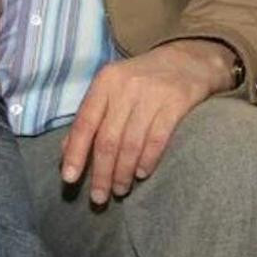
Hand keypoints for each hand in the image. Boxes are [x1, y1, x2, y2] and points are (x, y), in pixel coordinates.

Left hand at [58, 40, 233, 204]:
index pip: (85, 122)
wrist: (189, 58)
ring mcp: (153, 94)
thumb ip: (91, 116)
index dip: (76, 153)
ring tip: (120, 190)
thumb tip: (66, 151)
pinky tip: (141, 174)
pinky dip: (147, 161)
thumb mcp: (112, 88)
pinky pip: (157, 139)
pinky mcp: (177, 102)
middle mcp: (126, 86)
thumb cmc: (143, 79)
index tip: (69, 179)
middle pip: (108, 139)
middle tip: (99, 198)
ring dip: (123, 173)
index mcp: (105, 82)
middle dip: (101, 173)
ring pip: (131, 143)